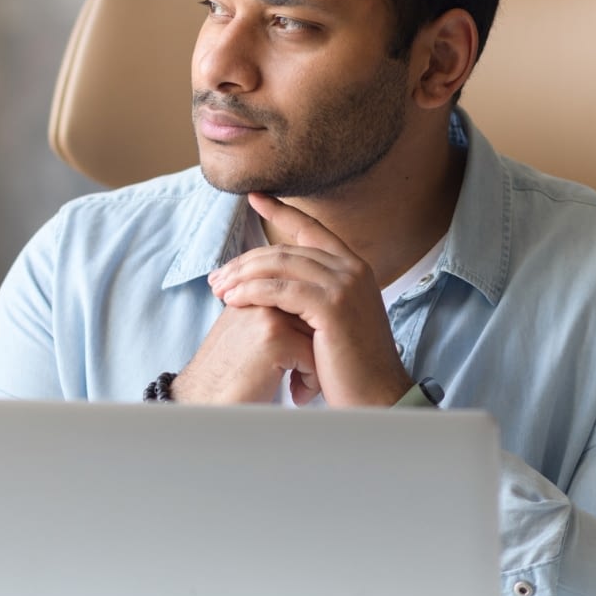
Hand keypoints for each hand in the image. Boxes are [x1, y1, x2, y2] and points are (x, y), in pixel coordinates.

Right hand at [173, 304, 314, 403]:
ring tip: (300, 385)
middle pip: (312, 313)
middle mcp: (257, 298)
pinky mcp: (274, 339)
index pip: (299, 299)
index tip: (300, 359)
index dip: (308, 331)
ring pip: (319, 333)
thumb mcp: (243, 335)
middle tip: (305, 373)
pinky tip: (296, 395)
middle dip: (317, 345)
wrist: (202, 403)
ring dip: (317, 364)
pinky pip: (314, 355)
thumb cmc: (226, 377)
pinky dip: (311, 380)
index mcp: (250, 292)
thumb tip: (308, 319)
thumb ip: (268, 318)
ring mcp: (266, 316)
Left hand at [206, 193, 412, 406]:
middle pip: (285, 250)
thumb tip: (274, 287)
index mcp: (353, 267)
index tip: (254, 197)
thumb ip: (311, 296)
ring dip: (242, 276)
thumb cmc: (350, 367)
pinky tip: (232, 300)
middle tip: (216, 277)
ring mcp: (344, 283)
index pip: (310, 229)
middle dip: (245, 262)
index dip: (281, 210)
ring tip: (218, 290)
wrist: (378, 397)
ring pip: (280, 265)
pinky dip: (252, 292)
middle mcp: (351, 268)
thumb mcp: (331, 320)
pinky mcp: (332, 305)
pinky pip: (280, 290)